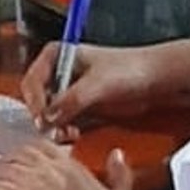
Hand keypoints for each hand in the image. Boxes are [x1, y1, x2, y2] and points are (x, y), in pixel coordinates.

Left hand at [0, 142, 152, 189]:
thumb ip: (119, 173)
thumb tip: (118, 155)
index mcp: (72, 166)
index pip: (43, 148)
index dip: (28, 150)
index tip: (21, 155)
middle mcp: (50, 171)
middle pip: (19, 156)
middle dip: (5, 159)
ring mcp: (34, 184)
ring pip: (4, 170)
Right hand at [22, 36, 189, 140]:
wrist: (157, 79)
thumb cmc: (131, 69)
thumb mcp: (97, 84)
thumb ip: (70, 100)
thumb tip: (48, 117)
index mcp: (56, 55)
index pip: (32, 81)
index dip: (35, 102)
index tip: (43, 119)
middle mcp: (59, 72)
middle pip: (36, 98)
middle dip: (44, 116)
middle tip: (52, 130)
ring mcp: (69, 90)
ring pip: (48, 113)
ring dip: (54, 126)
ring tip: (66, 133)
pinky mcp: (81, 106)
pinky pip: (63, 121)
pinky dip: (64, 130)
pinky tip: (73, 134)